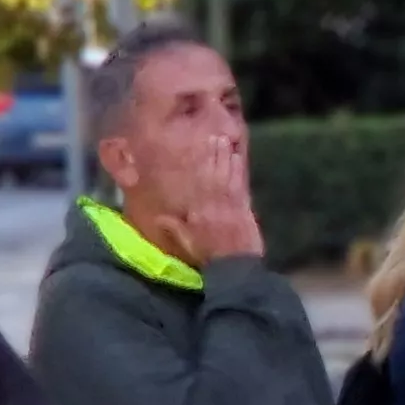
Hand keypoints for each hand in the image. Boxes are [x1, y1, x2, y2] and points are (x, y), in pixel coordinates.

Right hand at [166, 135, 265, 262]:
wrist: (234, 268)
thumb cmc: (207, 256)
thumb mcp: (185, 244)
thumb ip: (173, 228)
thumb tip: (159, 216)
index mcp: (197, 213)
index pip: (198, 184)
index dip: (200, 164)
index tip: (200, 148)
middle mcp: (213, 205)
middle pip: (213, 174)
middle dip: (214, 155)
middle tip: (216, 136)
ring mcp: (231, 206)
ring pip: (227, 177)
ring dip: (226, 159)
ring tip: (226, 142)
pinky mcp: (245, 210)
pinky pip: (240, 187)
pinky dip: (238, 172)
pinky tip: (238, 160)